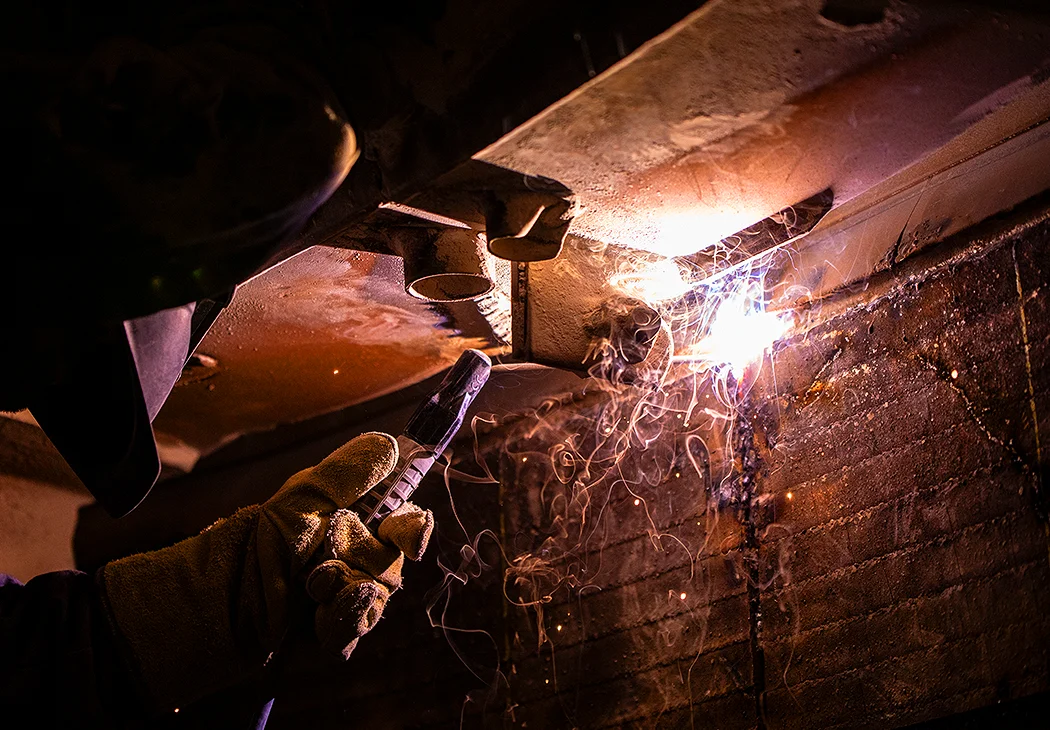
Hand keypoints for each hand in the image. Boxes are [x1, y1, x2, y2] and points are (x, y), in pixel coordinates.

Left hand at [100, 433, 433, 709]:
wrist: (213, 607)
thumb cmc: (252, 546)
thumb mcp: (300, 503)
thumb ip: (346, 475)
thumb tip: (388, 442)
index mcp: (349, 519)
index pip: (401, 518)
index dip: (413, 525)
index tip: (408, 531)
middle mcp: (351, 555)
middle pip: (394, 561)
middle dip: (366, 564)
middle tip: (328, 566)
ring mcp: (342, 593)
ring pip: (379, 597)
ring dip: (349, 595)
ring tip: (313, 593)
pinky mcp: (330, 629)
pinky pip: (357, 627)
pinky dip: (338, 623)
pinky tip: (315, 622)